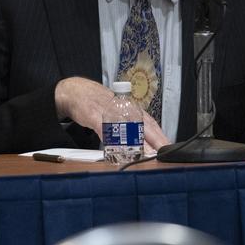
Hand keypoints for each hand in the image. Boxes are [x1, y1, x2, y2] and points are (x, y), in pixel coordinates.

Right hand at [54, 76, 169, 150]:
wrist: (76, 91)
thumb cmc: (99, 103)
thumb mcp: (118, 112)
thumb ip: (129, 126)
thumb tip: (143, 144)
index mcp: (131, 110)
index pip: (150, 123)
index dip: (160, 136)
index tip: (169, 147)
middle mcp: (124, 110)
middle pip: (143, 125)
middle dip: (155, 139)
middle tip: (163, 151)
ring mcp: (109, 112)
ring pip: (126, 127)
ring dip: (136, 141)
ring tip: (146, 153)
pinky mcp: (93, 115)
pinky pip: (103, 126)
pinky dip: (110, 136)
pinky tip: (116, 146)